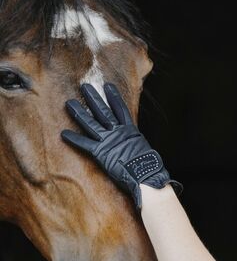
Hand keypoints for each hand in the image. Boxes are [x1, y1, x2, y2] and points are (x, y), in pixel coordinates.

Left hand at [61, 83, 181, 212]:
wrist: (146, 174)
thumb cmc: (149, 165)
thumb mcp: (144, 147)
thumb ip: (135, 142)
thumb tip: (135, 142)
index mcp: (130, 130)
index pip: (120, 109)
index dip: (114, 97)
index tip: (108, 86)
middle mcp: (118, 132)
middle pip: (103, 111)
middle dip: (93, 98)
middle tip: (84, 86)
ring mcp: (108, 141)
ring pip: (91, 123)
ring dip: (79, 113)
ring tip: (69, 103)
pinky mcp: (100, 153)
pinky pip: (85, 144)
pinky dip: (74, 138)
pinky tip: (64, 133)